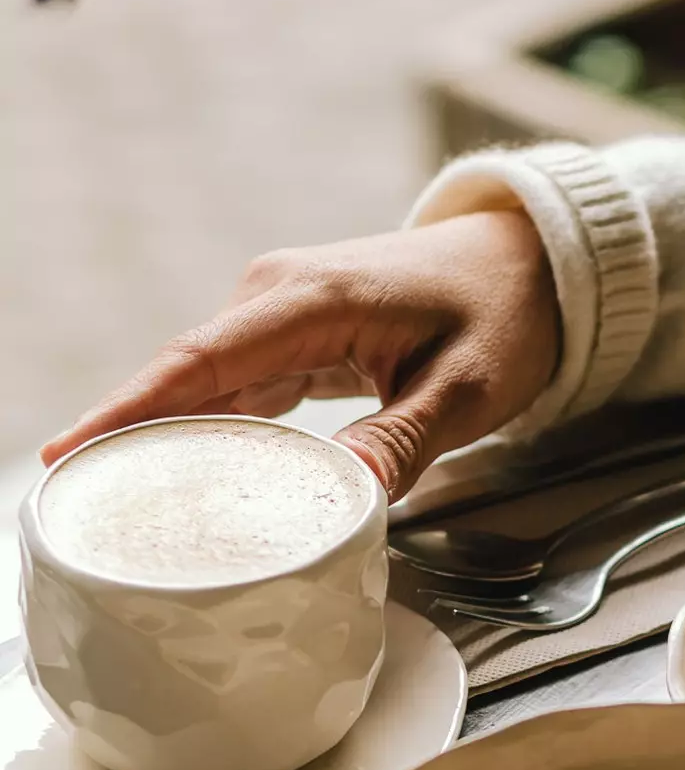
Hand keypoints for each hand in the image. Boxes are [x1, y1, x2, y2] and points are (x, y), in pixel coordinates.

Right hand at [42, 211, 559, 498]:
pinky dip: (205, 429)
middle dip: (128, 437)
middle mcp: (277, 298)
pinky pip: (231, 388)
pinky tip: (179, 478)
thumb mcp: (469, 388)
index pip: (198, 362)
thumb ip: (402, 441)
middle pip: (183, 377)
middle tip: (82, 510)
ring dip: (163, 438)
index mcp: (309, 301)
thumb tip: (343, 495)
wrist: (531, 259)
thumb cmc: (505, 312)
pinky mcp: (292, 335)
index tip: (67, 452)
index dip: (127, 409)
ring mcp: (279, 314)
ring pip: (202, 386)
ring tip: (116, 506)